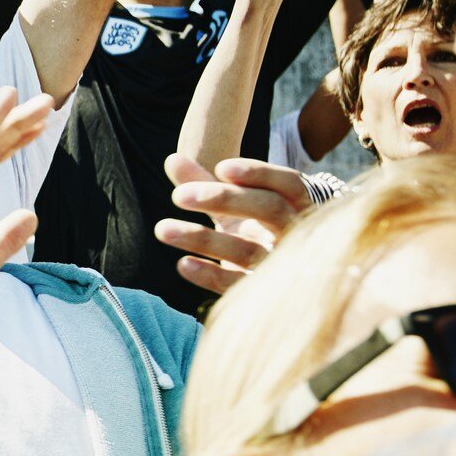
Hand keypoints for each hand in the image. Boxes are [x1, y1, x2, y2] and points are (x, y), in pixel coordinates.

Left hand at [155, 155, 309, 294]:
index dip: (259, 174)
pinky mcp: (264, 295)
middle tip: (177, 195)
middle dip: (224, 199)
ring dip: (202, 239)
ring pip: (247, 251)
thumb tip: (172, 160)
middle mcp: (293, 233)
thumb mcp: (233, 207)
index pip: (288, 183)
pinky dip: (210, 275)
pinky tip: (183, 264)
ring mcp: (280, 266)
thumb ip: (204, 183)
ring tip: (161, 228)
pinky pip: (237, 286)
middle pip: (270, 210)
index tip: (221, 168)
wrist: (281, 282)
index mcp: (294, 205)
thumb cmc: (252, 230)